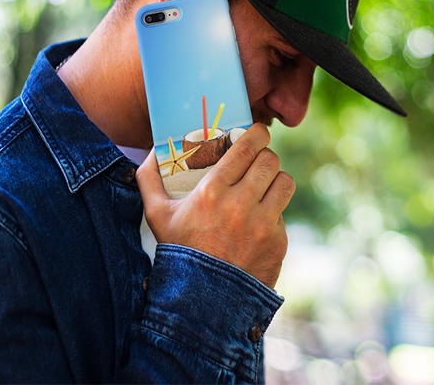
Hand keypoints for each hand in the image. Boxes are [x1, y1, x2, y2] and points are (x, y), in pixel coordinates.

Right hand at [136, 124, 293, 288]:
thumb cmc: (179, 251)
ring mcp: (262, 224)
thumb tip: (151, 152)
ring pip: (285, 182)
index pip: (247, 147)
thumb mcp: (156, 215)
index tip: (257, 133)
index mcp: (212, 191)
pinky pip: (283, 213)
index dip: (257, 134)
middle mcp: (240, 204)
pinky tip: (258, 221)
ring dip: (275, 180)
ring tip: (265, 185)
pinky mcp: (278, 242)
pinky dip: (273, 213)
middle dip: (265, 156)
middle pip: (270, 160)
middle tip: (258, 161)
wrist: (202, 300)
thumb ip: (149, 179)